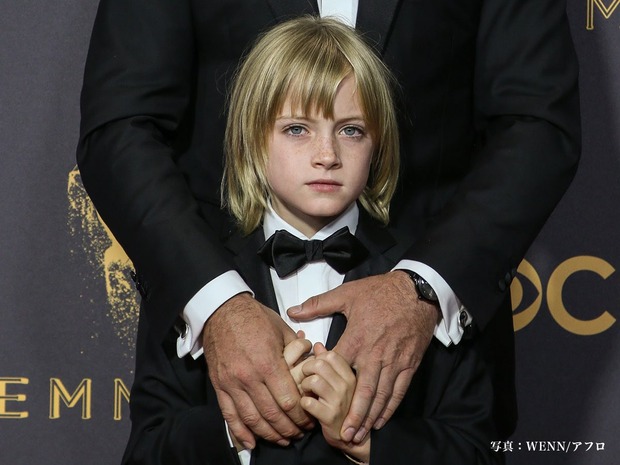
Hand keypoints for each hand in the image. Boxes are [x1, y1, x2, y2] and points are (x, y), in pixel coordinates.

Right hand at [203, 293, 313, 449]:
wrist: (222, 310)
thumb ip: (298, 350)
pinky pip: (229, 415)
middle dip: (289, 428)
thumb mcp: (281, 329)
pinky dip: (240, 432)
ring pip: (252, 418)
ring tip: (283, 439)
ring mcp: (232, 383)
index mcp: (268, 362)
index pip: (288, 400)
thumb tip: (313, 361)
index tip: (309, 420)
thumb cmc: (254, 317)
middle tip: (300, 434)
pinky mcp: (219, 385)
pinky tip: (251, 443)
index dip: (301, 415)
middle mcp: (249, 376)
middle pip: (272, 414)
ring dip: (269, 434)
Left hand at [288, 272, 438, 442]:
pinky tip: (381, 419)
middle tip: (345, 433)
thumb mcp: (347, 294)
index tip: (317, 398)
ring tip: (359, 433)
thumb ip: (318, 305)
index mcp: (356, 338)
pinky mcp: (408, 364)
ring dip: (370, 416)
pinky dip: (390, 407)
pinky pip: (398, 390)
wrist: (416, 291)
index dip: (326, 383)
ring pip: (380, 395)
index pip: (338, 366)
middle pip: (362, 390)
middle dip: (354, 414)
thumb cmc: (380, 292)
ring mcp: (393, 361)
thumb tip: (293, 311)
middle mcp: (374, 354)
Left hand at [300, 343, 369, 462]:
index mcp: (351, 374)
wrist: (352, 439)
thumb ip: (328, 363)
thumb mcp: (338, 382)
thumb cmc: (342, 407)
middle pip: (319, 364)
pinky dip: (303, 403)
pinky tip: (308, 407)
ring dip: (304, 387)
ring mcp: (340, 400)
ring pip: (313, 381)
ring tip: (307, 393)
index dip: (317, 359)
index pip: (330, 355)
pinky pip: (308, 402)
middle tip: (306, 379)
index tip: (315, 369)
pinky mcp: (330, 416)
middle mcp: (348, 385)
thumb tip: (318, 345)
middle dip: (307, 370)